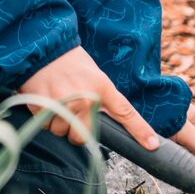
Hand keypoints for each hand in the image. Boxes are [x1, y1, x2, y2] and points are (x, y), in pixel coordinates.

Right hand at [18, 46, 158, 149]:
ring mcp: (63, 102)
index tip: (152, 145)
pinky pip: (45, 125)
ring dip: (57, 124)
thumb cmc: (72, 63)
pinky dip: (44, 118)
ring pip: (60, 132)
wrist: (45, 48)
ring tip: (57, 103)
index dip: (140, 131)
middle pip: (82, 137)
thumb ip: (105, 100)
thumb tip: (111, 125)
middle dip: (75, 130)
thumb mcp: (96, 77)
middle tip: (71, 113)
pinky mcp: (43, 104)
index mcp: (101, 89)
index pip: (125, 113)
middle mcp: (84, 98)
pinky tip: (45, 100)